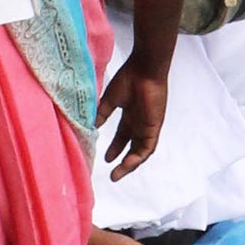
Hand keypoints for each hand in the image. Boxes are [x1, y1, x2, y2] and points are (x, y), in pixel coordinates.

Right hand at [98, 57, 166, 178]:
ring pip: (140, 151)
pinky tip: (128, 164)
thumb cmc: (128, 78)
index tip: (105, 158)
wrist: (144, 70)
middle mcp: (139, 123)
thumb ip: (101, 114)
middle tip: (112, 174)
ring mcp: (147, 126)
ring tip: (117, 174)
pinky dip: (138, 158)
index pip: (123, 136)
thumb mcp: (110, 100)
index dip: (114, 148)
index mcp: (130, 115)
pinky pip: (148, 148)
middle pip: (132, 147)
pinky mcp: (154, 128)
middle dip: (122, 160)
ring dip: (130, 164)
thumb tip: (91, 127)